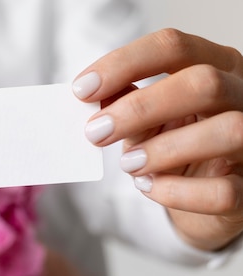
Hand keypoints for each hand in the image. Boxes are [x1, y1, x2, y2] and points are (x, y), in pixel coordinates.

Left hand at [73, 29, 242, 250]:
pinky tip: (149, 187)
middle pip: (202, 83)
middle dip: (140, 108)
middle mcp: (242, 95)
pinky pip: (223, 191)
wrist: (206, 195)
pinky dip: (178, 192)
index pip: (172, 46)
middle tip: (96, 132)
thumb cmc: (175, 146)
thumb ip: (124, 104)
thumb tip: (91, 98)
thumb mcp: (148, 119)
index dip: (123, 64)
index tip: (82, 90)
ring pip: (227, 131)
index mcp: (214, 65)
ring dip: (164, 149)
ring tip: (128, 164)